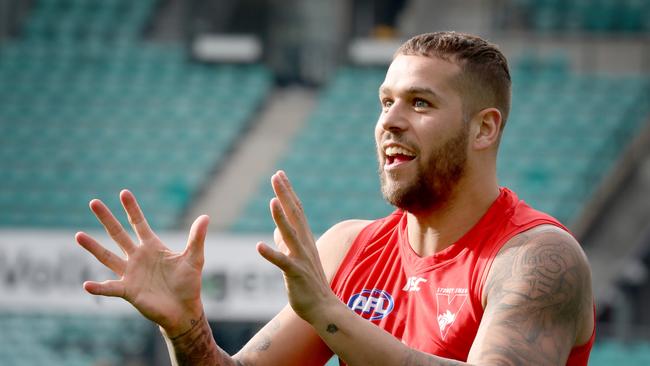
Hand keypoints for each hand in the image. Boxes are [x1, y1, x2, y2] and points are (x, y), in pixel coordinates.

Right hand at [76, 190, 208, 336]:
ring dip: (93, 247)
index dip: (132, 209)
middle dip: (107, 219)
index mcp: (152, 247)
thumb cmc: (188, 283)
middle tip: (93, 202)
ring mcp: (131, 274)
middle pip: (118, 234)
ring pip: (107, 257)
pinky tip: (86, 284)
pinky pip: (111, 288)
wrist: (184, 310)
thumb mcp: (194, 258)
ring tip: (78, 235)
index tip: (124, 192)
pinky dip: (99, 288)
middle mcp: (138, 257)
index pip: (139, 224)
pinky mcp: (129, 291)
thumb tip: (205, 217)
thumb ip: (196, 238)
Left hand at [256, 171, 337, 322]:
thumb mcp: (296, 257)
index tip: (280, 174)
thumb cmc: (308, 282)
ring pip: (291, 235)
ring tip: (272, 202)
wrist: (323, 307)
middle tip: (276, 176)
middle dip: (285, 195)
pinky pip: (282, 262)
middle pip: (294, 215)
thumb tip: (276, 229)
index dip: (288, 192)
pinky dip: (271, 254)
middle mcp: (304, 244)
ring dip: (281, 218)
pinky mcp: (296, 274)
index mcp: (304, 238)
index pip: (296, 210)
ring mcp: (301, 258)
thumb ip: (287, 242)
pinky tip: (258, 246)